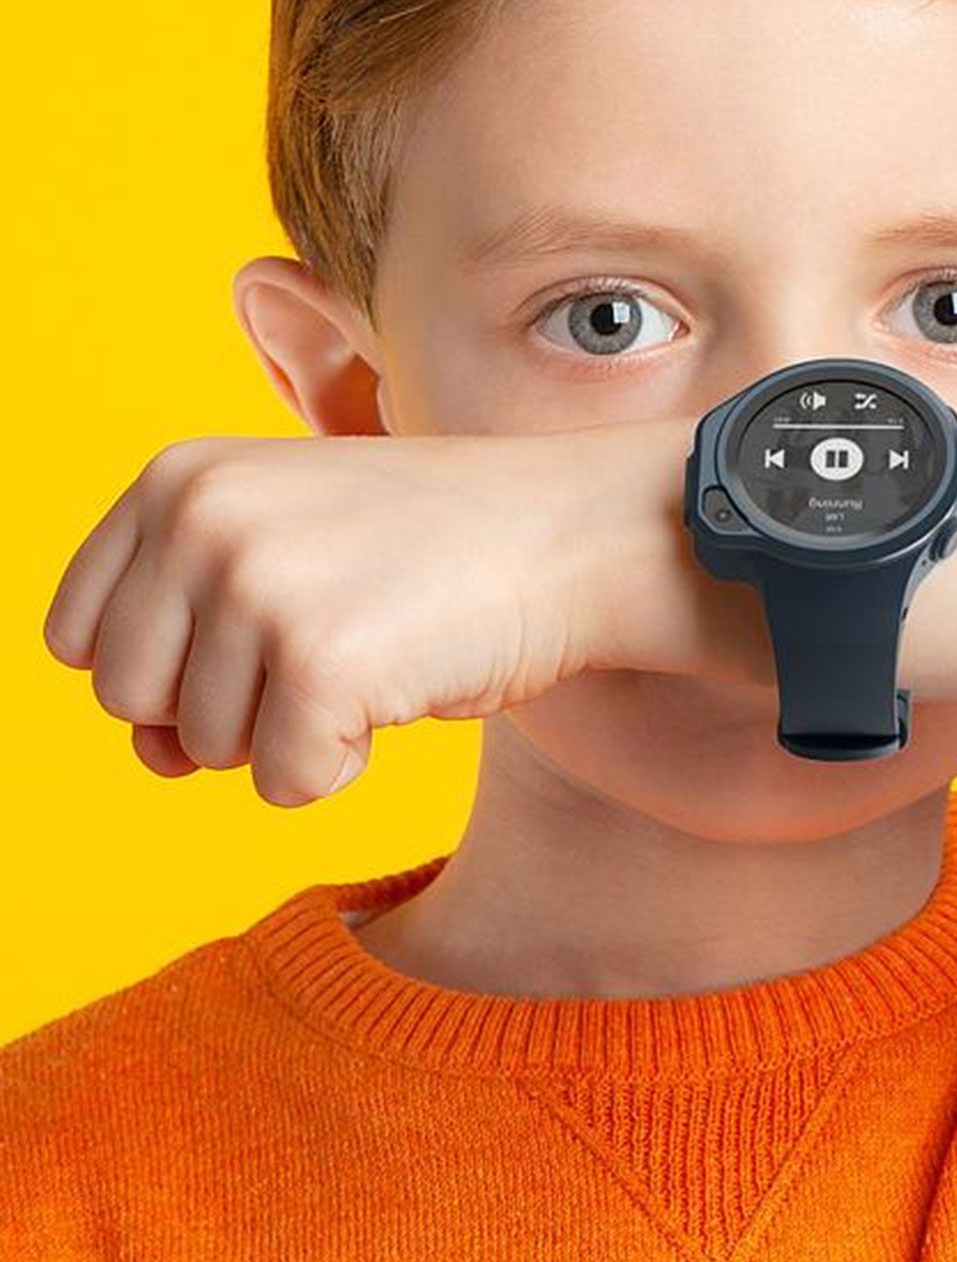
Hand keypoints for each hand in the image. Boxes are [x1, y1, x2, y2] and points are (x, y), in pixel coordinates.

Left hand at [40, 423, 739, 805]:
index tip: (262, 633)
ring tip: (379, 652)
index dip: (171, 661)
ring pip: (202, 752)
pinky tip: (405, 690)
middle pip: (127, 699)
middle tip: (328, 646)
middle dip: (224, 703)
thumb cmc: (438, 549)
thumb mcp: (289, 549)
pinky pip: (281, 786)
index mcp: (179, 475)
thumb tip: (150, 757)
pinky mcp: (321, 663)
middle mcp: (202, 518)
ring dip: (290, 732)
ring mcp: (258, 587)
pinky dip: (343, 767)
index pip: (77, 632)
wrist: (574, 532)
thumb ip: (190, 636)